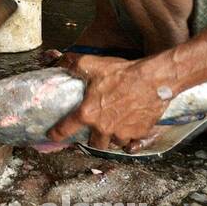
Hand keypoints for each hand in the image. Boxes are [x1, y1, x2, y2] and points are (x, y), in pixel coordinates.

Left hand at [47, 54, 172, 150]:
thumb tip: (60, 61)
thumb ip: (72, 64)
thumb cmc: (122, 73)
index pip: (65, 129)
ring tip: (113, 127)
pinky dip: (130, 136)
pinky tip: (130, 126)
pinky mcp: (139, 133)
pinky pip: (132, 141)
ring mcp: (122, 133)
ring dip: (112, 138)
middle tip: (94, 130)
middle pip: (95, 144)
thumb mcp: (92, 64)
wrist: (153, 79)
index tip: (52, 136)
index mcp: (88, 114)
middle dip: (93, 139)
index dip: (57, 134)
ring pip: (114, 143)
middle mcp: (103, 128)